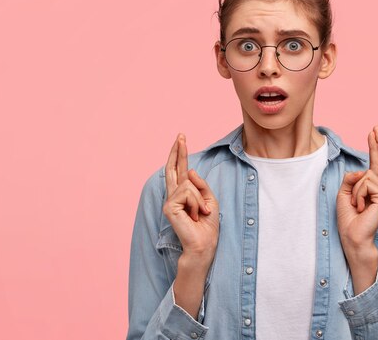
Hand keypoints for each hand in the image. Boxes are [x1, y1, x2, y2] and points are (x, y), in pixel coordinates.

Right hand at [163, 134, 219, 258]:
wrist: (204, 243)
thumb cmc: (207, 224)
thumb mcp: (209, 199)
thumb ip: (200, 184)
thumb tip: (190, 171)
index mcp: (183, 193)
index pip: (180, 170)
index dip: (180, 154)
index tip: (181, 139)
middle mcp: (173, 195)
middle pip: (173, 168)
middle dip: (178, 151)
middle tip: (181, 135)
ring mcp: (169, 201)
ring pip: (188, 184)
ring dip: (200, 199)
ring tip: (200, 214)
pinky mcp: (169, 207)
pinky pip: (187, 193)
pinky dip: (196, 204)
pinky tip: (195, 216)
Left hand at [336, 126, 377, 249]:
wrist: (352, 236)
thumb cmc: (348, 217)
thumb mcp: (345, 191)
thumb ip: (352, 177)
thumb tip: (362, 171)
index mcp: (373, 187)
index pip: (375, 163)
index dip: (375, 147)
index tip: (373, 132)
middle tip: (376, 127)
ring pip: (366, 175)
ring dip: (354, 190)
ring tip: (355, 205)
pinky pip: (366, 184)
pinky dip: (357, 195)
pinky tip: (360, 207)